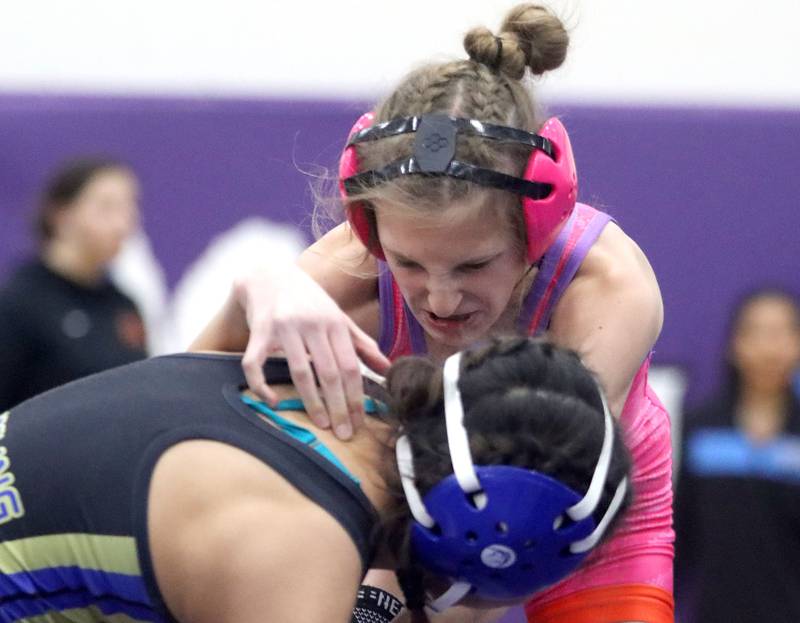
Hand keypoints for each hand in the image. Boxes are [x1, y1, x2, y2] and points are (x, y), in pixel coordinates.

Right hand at [234, 265, 389, 438]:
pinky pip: (256, 364)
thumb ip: (361, 343)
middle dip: (339, 406)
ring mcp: (284, 327)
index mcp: (334, 322)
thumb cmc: (308, 300)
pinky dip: (262, 386)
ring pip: (300, 371)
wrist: (269, 275)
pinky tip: (274, 402)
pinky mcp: (258, 331)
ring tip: (322, 424)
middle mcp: (312, 324)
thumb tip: (387, 369)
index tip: (360, 421)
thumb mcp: (337, 316)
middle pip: (329, 372)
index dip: (357, 396)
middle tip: (344, 433)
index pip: (350, 366)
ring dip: (312, 402)